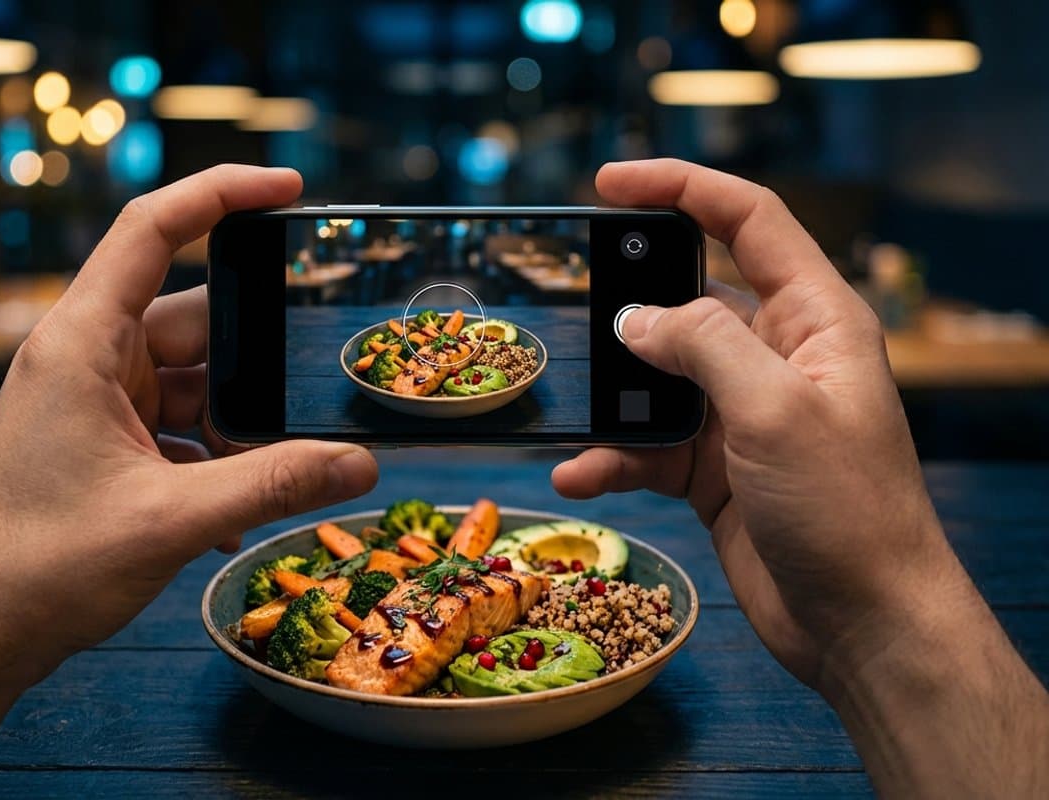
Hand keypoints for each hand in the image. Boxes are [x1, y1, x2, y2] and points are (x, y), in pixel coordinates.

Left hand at [0, 165, 377, 795]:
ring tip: (270, 480)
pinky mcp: (100, 440)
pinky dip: (209, 461)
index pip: (153, 230)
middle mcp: (85, 357)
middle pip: (194, 325)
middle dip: (249, 369)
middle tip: (299, 406)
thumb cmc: (40, 567)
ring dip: (232, 430)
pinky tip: (231, 516)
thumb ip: (272, 486)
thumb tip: (359, 466)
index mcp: (83, 343)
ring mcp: (91, 399)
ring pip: (191, 384)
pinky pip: (174, 427)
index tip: (288, 188)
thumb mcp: (170, 520)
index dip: (222, 194)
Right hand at [554, 159, 1047, 795]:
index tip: (610, 183)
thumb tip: (634, 319)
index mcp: (815, 318)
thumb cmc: (845, 506)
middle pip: (691, 298)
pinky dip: (612, 459)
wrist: (862, 622)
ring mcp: (742, 415)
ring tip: (579, 414)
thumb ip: (702, 346)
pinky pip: (649, 448)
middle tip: (577, 306)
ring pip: (659, 379)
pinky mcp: (714, 470)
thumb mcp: (775, 408)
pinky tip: (580, 477)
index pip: (748, 220)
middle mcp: (777, 357)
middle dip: (633, 304)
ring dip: (616, 399)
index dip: (681, 187)